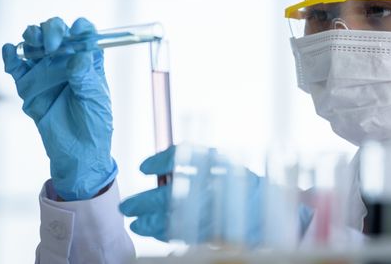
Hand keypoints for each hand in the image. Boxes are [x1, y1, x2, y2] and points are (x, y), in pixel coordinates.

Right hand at [2, 17, 116, 200]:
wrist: (78, 152)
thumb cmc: (95, 124)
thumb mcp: (95, 99)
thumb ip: (85, 77)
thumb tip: (78, 56)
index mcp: (89, 61)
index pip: (84, 33)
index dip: (79, 28)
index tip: (75, 33)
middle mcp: (67, 61)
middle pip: (57, 31)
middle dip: (52, 29)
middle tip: (53, 45)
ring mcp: (47, 71)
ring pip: (35, 42)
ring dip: (32, 36)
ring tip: (35, 44)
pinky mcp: (29, 86)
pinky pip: (16, 65)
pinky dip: (11, 55)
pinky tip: (12, 52)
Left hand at [119, 145, 262, 246]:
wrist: (263, 207)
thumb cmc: (238, 181)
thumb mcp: (219, 162)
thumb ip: (191, 159)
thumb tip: (154, 166)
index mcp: (217, 164)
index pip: (183, 156)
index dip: (160, 161)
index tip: (143, 167)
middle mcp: (213, 186)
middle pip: (171, 195)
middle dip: (145, 201)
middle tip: (126, 207)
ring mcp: (213, 211)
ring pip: (174, 219)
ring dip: (151, 223)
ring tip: (136, 225)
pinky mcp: (214, 230)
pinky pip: (185, 234)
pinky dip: (167, 234)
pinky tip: (155, 232)